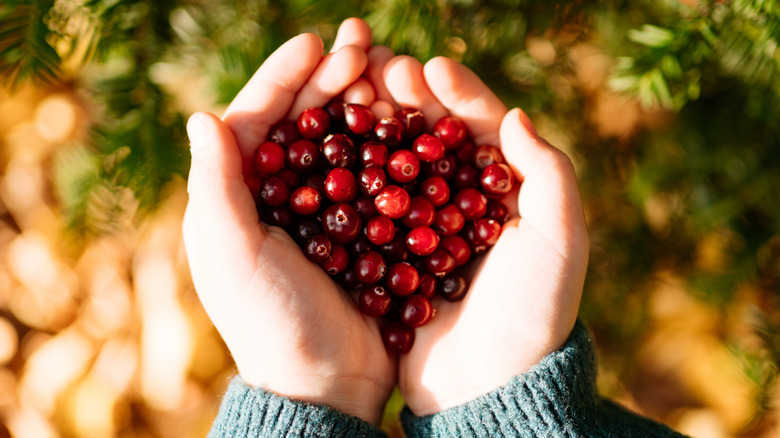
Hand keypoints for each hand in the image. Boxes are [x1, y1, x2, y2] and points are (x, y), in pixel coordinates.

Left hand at [182, 19, 395, 424]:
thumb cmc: (270, 320)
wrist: (324, 382)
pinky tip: (411, 121)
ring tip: (391, 70)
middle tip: (364, 42)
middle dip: (331, 79)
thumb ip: (216, 185)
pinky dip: (390, 146)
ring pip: (344, 142)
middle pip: (304, 123)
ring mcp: (322, 213)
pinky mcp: (361, 231)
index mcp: (238, 196)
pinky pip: (375, 175)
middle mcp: (278, 197)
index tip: (315, 40)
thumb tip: (202, 115)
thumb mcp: (232, 253)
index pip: (258, 119)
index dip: (283, 76)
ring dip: (364, 104)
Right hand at [374, 55, 589, 414]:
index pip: (483, 128)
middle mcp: (464, 202)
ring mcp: (424, 225)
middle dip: (411, 98)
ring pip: (400, 161)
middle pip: (435, 136)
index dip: (459, 93)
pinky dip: (358, 172)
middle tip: (382, 67)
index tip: (432, 66)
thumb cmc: (531, 312)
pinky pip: (374, 202)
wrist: (486, 385)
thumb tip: (515, 114)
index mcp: (508, 192)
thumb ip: (549, 174)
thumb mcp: (559, 240)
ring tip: (355, 92)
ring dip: (379, 125)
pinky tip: (337, 147)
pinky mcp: (391, 251)